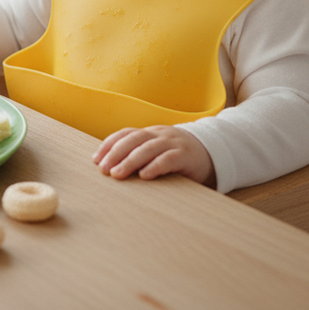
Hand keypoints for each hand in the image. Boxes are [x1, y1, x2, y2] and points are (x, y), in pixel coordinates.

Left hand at [92, 125, 215, 186]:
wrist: (213, 153)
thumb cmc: (178, 156)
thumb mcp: (158, 152)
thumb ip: (140, 156)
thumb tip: (111, 168)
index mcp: (150, 133)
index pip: (125, 134)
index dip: (109, 144)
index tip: (95, 159)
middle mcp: (159, 135)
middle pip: (133, 140)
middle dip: (115, 153)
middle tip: (103, 169)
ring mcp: (173, 143)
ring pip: (148, 148)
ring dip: (130, 161)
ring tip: (117, 174)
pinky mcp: (186, 155)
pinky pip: (168, 159)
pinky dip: (155, 166)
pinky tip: (145, 176)